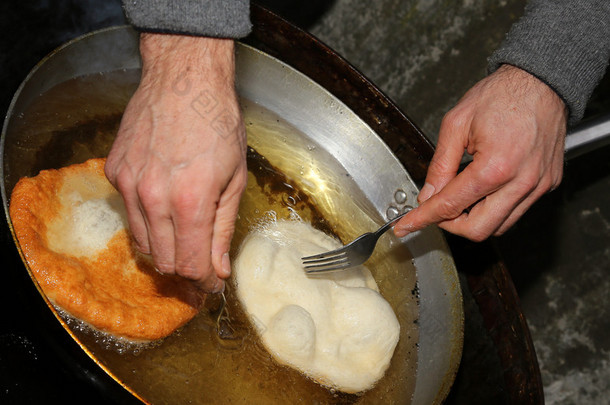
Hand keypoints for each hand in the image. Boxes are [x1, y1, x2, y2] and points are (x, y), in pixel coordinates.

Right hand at [105, 33, 246, 291]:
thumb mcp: (235, 179)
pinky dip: (147, 221)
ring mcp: (129, 185)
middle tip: (200, 264)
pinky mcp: (114, 173)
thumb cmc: (217, 123)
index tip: (211, 284)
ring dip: (165, 249)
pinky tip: (164, 203)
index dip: (203, 283)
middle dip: (185, 270)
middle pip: (163, 262)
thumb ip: (223, 229)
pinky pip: (130, 215)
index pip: (190, 265)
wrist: (184, 80)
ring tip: (184, 235)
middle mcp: (154, 199)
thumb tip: (219, 269)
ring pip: (143, 244)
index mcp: (191, 202)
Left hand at [395, 64, 566, 240]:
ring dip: (473, 219)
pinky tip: (483, 190)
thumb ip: (440, 165)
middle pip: (478, 230)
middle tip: (436, 209)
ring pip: (500, 226)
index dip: (424, 218)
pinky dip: (495, 209)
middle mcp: (521, 182)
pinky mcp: (547, 184)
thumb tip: (428, 194)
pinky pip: (517, 211)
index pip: (451, 206)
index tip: (407, 226)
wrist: (542, 80)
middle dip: (450, 225)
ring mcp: (538, 185)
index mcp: (495, 166)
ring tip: (460, 196)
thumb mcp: (456, 124)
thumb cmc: (503, 94)